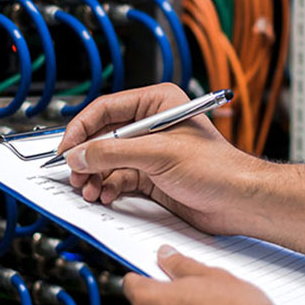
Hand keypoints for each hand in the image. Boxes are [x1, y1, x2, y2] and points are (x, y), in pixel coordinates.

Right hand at [59, 83, 268, 234]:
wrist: (239, 201)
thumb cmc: (217, 168)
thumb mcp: (160, 155)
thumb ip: (114, 154)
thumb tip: (79, 154)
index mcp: (158, 103)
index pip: (106, 109)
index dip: (81, 128)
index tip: (65, 148)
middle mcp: (152, 125)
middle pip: (102, 136)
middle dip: (86, 157)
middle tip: (74, 174)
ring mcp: (151, 151)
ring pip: (107, 160)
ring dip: (94, 175)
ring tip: (89, 189)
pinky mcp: (151, 175)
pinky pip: (118, 177)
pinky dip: (108, 186)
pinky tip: (106, 195)